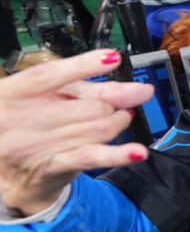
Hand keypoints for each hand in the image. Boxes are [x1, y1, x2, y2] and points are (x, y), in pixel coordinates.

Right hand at [0, 49, 152, 214]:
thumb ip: (92, 89)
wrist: (11, 173)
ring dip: (117, 124)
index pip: (47, 76)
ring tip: (117, 121)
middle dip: (111, 106)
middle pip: (88, 106)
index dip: (83, 66)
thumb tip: (135, 89)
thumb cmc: (32, 125)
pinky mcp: (50, 167)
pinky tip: (135, 152)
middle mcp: (17, 118)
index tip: (112, 58)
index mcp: (10, 93)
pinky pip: (91, 157)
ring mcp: (32, 145)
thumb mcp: (52, 98)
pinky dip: (118, 154)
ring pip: (97, 128)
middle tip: (114, 108)